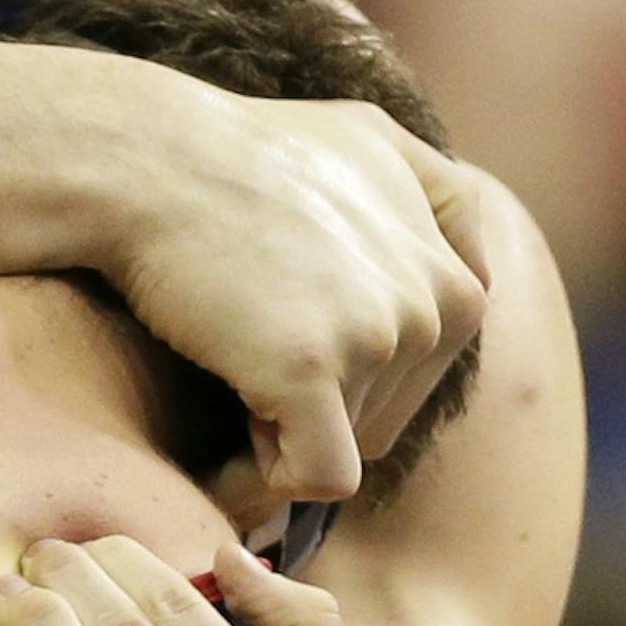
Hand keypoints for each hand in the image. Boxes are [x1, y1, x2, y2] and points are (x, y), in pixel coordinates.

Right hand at [117, 95, 488, 501]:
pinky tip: (223, 446)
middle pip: (378, 418)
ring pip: (343, 447)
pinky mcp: (314, 372)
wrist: (150, 158)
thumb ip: (439, 201)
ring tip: (229, 356)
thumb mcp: (375, 143)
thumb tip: (475, 271)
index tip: (285, 326)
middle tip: (245, 337)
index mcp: (458, 279)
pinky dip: (265, 483)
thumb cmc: (241, 149)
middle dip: (314, 401)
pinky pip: (315, 479)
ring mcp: (382, 339)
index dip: (344, 370)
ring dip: (279, 428)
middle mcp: (439, 307)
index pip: (413, 383)